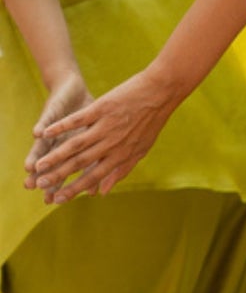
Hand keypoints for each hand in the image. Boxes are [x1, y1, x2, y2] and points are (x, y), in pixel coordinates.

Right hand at [30, 66, 178, 201]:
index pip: (94, 176)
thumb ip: (121, 170)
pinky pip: (77, 120)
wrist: (160, 93)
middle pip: (81, 163)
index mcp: (120, 155)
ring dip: (56, 156)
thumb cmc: (150, 122)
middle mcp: (112, 144)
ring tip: (38, 166)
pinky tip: (44, 134)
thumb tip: (104, 191)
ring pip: (76, 144)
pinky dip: (60, 127)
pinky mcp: (101, 108)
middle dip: (59, 176)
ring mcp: (106, 126)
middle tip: (40, 186)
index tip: (58, 199)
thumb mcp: (141, 150)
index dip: (75, 189)